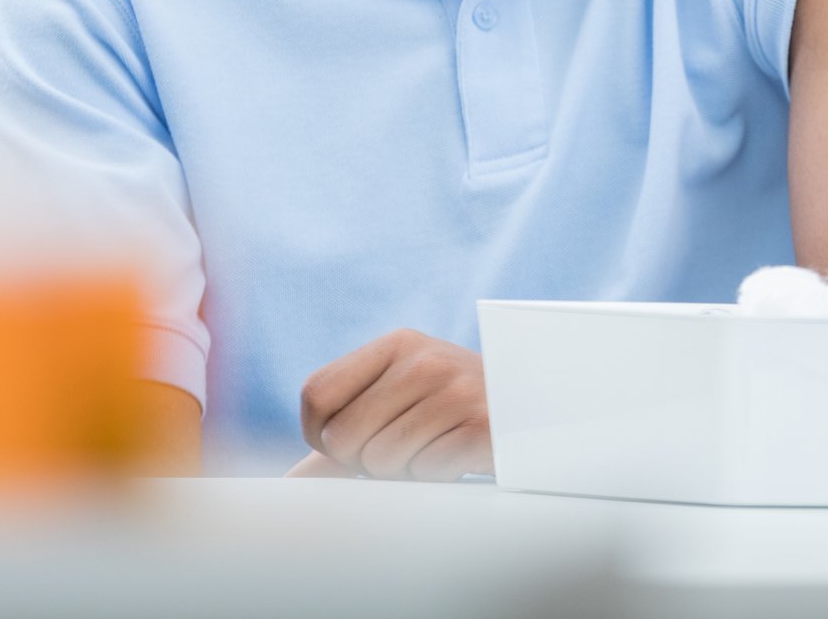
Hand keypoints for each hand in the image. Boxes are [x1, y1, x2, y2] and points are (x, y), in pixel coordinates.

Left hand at [299, 329, 492, 481]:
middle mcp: (425, 360)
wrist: (537, 410)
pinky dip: (436, 477)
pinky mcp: (483, 427)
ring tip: (436, 448)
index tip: (350, 444)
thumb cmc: (455, 411)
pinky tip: (458, 456)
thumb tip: (290, 484)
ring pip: (381, 462)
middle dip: (363, 461)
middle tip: (404, 448)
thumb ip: (344, 428)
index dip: (321, 435)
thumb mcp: (402, 397)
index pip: (316, 394)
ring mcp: (457, 391)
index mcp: (397, 344)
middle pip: (344, 436)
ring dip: (404, 472)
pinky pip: (425, 474)